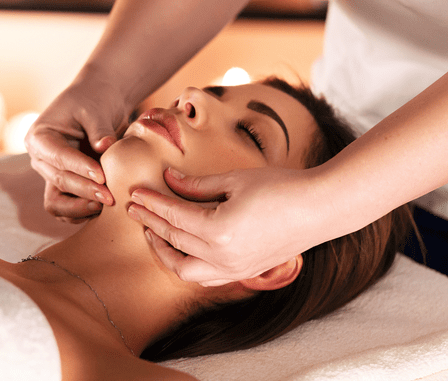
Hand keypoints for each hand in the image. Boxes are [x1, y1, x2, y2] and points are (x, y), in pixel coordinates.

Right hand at [25, 81, 129, 222]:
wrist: (100, 104)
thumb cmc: (94, 101)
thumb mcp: (96, 109)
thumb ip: (99, 129)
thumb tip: (104, 146)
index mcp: (39, 137)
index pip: (58, 157)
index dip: (79, 168)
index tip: (102, 176)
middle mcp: (41, 159)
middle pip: (59, 181)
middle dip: (85, 190)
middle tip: (110, 196)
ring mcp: (51, 175)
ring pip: (58, 202)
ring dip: (81, 207)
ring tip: (106, 205)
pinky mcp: (65, 186)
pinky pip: (68, 207)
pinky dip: (83, 211)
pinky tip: (105, 209)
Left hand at [127, 166, 332, 284]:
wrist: (321, 208)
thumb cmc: (281, 187)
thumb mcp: (234, 180)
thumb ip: (197, 185)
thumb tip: (168, 180)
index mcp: (219, 230)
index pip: (173, 216)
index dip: (152, 203)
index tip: (136, 192)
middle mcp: (224, 256)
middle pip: (174, 240)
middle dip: (151, 222)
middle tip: (136, 207)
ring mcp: (235, 269)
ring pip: (185, 270)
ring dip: (166, 251)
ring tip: (153, 231)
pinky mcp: (245, 272)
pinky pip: (206, 278)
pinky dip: (188, 265)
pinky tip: (182, 249)